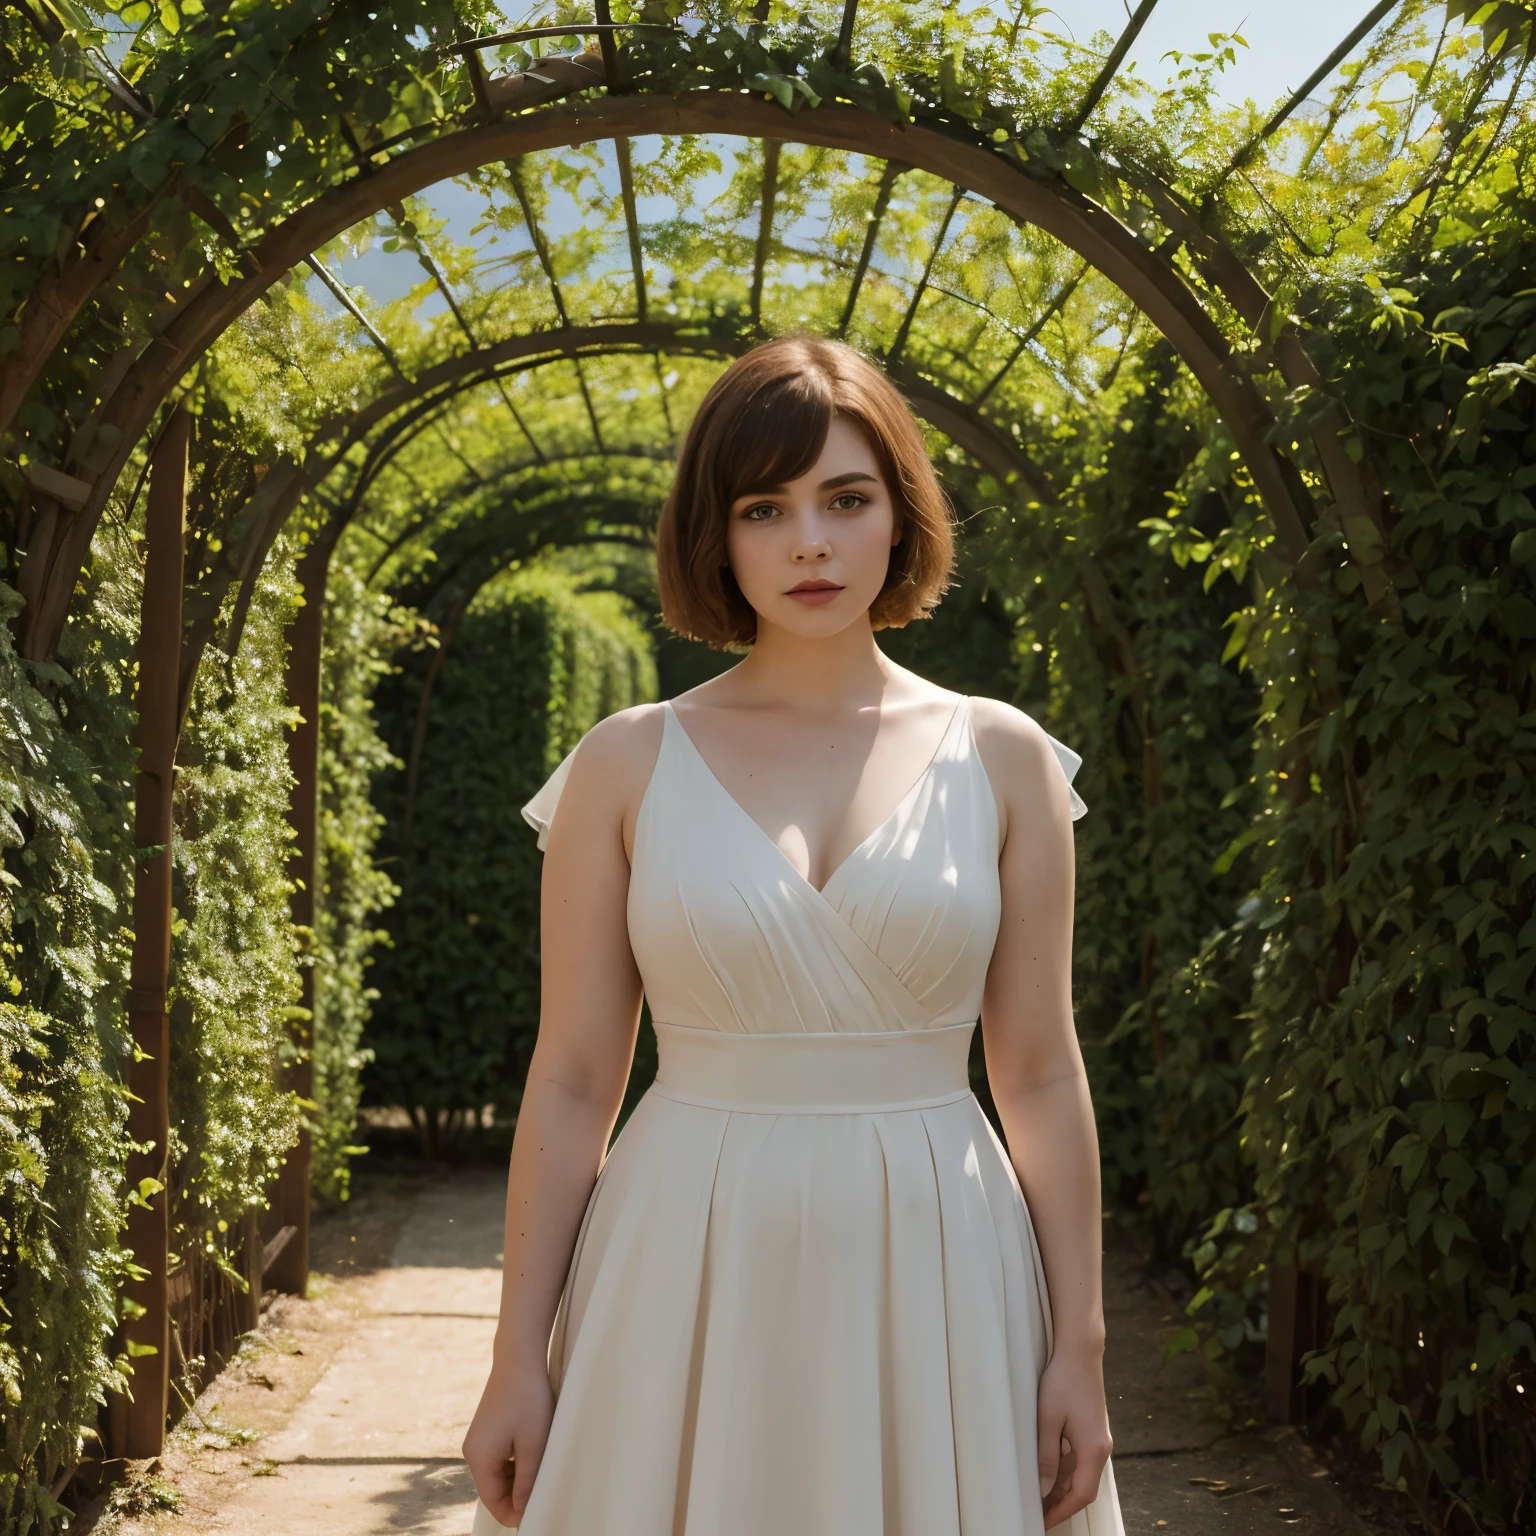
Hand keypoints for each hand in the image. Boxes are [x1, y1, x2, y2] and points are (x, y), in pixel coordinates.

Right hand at [462, 1362, 554, 1528]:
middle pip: (495, 1489)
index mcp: (479, 1459)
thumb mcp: (533, 1444)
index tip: (539, 1509)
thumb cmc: (527, 1397)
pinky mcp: (486, 1430)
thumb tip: (522, 1511)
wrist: (518, 1357)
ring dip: (518, 1475)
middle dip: (518, 1493)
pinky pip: (499, 1457)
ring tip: (541, 1460)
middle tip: (545, 1483)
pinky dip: (515, 1461)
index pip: (494, 1503)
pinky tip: (533, 1448)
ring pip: (498, 1474)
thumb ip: (527, 1482)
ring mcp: (478, 1440)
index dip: (516, 1513)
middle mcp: (472, 1452)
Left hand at [1037, 1344, 1111, 1529]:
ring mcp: (1099, 1439)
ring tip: (1040, 1498)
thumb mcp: (1048, 1419)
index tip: (1043, 1522)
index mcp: (1093, 1450)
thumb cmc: (1063, 1381)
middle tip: (1038, 1514)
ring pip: (1082, 1474)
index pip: (1081, 1495)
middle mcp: (1101, 1448)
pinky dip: (1066, 1472)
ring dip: (1063, 1489)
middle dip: (1062, 1504)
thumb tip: (1044, 1487)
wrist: (1080, 1352)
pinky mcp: (1093, 1430)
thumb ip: (1047, 1455)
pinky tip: (1049, 1473)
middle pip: (1084, 1488)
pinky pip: (1081, 1460)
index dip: (1062, 1511)